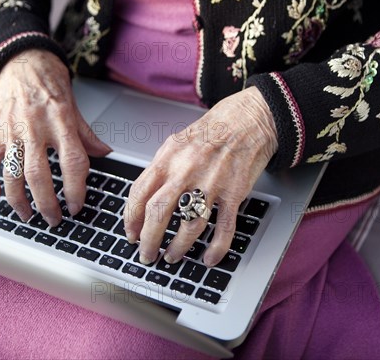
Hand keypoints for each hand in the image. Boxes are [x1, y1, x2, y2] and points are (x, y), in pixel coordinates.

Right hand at [0, 49, 111, 225]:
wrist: (23, 61)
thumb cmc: (50, 83)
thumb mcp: (75, 107)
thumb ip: (87, 135)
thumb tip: (106, 154)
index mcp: (61, 122)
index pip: (72, 162)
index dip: (76, 189)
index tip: (76, 206)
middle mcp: (36, 127)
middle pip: (38, 175)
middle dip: (46, 203)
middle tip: (54, 219)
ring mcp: (12, 131)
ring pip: (11, 174)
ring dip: (19, 200)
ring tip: (28, 215)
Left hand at [124, 86, 277, 266]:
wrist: (248, 119)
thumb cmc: (213, 130)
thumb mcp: (177, 142)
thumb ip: (161, 168)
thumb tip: (145, 198)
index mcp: (167, 158)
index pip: (139, 194)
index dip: (131, 219)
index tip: (131, 233)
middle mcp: (186, 171)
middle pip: (158, 213)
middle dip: (149, 240)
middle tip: (147, 254)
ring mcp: (211, 183)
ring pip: (189, 226)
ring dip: (178, 247)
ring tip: (172, 257)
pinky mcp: (234, 193)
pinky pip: (224, 227)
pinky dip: (216, 248)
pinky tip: (209, 258)